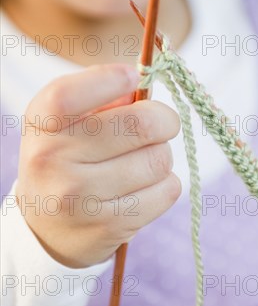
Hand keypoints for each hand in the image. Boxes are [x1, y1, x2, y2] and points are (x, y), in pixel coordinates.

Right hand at [16, 64, 180, 267]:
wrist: (49, 228)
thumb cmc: (68, 160)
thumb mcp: (67, 122)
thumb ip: (102, 96)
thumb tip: (146, 82)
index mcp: (41, 124)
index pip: (69, 94)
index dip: (112, 79)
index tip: (134, 77)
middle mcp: (53, 160)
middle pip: (141, 125)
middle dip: (164, 120)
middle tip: (162, 124)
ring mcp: (80, 197)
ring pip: (160, 159)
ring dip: (163, 155)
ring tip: (144, 161)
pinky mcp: (109, 225)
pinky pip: (168, 190)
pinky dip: (166, 183)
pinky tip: (145, 186)